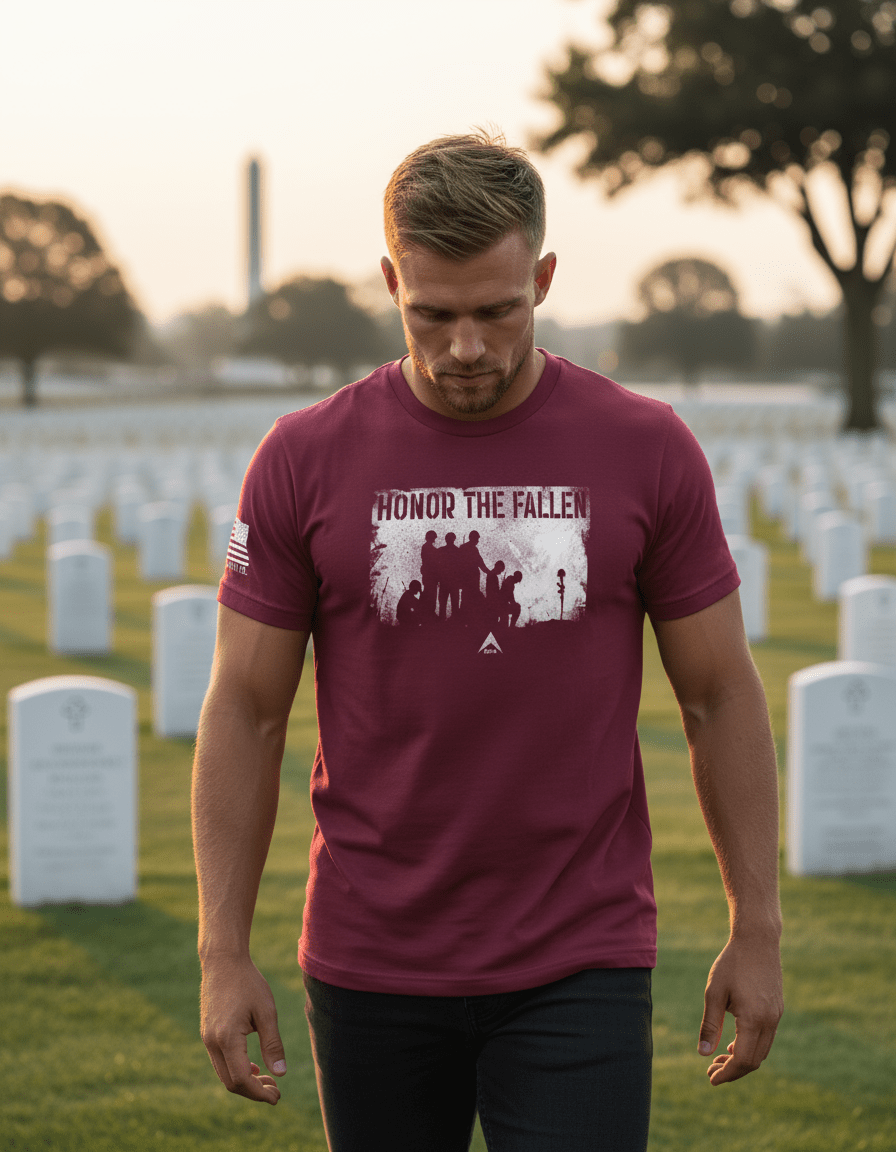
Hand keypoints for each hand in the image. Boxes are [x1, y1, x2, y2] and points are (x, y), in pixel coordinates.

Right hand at [200, 956, 286, 1103]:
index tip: (277, 1096)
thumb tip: (280, 1074)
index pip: (241, 1079)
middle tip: (276, 1092)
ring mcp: (206, 1038)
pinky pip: (220, 1061)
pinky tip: (253, 1066)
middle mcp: (212, 1042)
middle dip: (253, 1092)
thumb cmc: (248, 983)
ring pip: (224, 1073)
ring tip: (268, 1081)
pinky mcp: (207, 1033)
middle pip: (230, 1082)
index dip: (259, 1093)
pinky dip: (236, 1069)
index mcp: (227, 1038)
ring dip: (245, 1082)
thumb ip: (273, 1044)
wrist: (223, 961)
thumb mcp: (266, 1011)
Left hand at [698, 934, 782, 1085]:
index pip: (743, 1060)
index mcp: (754, 1020)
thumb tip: (703, 1053)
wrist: (758, 940)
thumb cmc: (732, 963)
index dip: (727, 1073)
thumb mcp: (714, 992)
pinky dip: (751, 1046)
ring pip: (762, 1051)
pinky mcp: (777, 1009)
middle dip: (733, 1070)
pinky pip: (766, 1037)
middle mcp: (770, 1022)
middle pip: (754, 1060)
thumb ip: (710, 1024)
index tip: (711, 1078)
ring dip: (742, 1060)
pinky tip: (734, 1043)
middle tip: (711, 1070)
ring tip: (720, 1059)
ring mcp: (777, 1016)